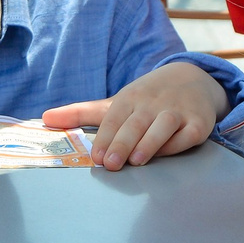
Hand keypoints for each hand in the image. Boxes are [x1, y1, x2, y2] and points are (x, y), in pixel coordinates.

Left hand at [42, 63, 227, 169]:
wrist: (191, 79)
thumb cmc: (146, 99)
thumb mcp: (115, 102)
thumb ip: (81, 113)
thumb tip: (45, 118)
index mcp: (130, 98)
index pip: (114, 118)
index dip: (104, 138)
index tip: (95, 157)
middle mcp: (152, 103)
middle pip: (136, 123)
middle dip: (122, 143)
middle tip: (110, 164)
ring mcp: (177, 111)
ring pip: (163, 126)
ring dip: (150, 142)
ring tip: (136, 160)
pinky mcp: (198, 122)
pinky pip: (188, 134)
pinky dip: (177, 144)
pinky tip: (166, 154)